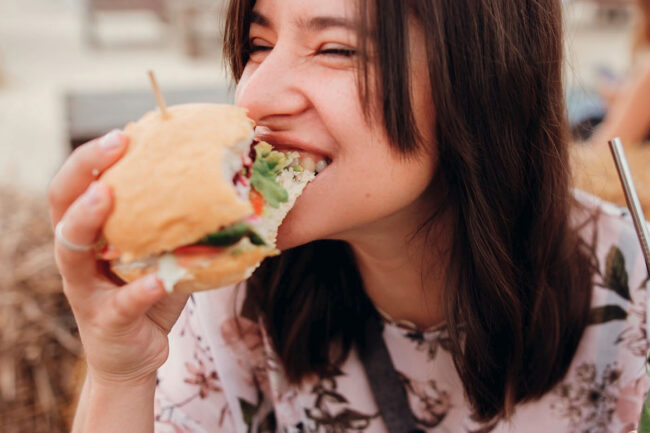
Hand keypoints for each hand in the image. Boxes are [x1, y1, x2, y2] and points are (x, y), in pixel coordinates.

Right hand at [48, 130, 188, 384]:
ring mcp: (85, 289)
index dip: (92, 157)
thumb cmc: (150, 292)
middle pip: (62, 205)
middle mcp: (78, 256)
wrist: (137, 352)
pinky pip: (120, 303)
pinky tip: (161, 279)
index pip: (78, 185)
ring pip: (69, 251)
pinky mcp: (105, 321)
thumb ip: (174, 222)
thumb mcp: (161, 252)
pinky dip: (140, 289)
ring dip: (86, 220)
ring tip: (106, 196)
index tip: (124, 132)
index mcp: (91, 233)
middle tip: (115, 143)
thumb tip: (226, 181)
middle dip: (83, 171)